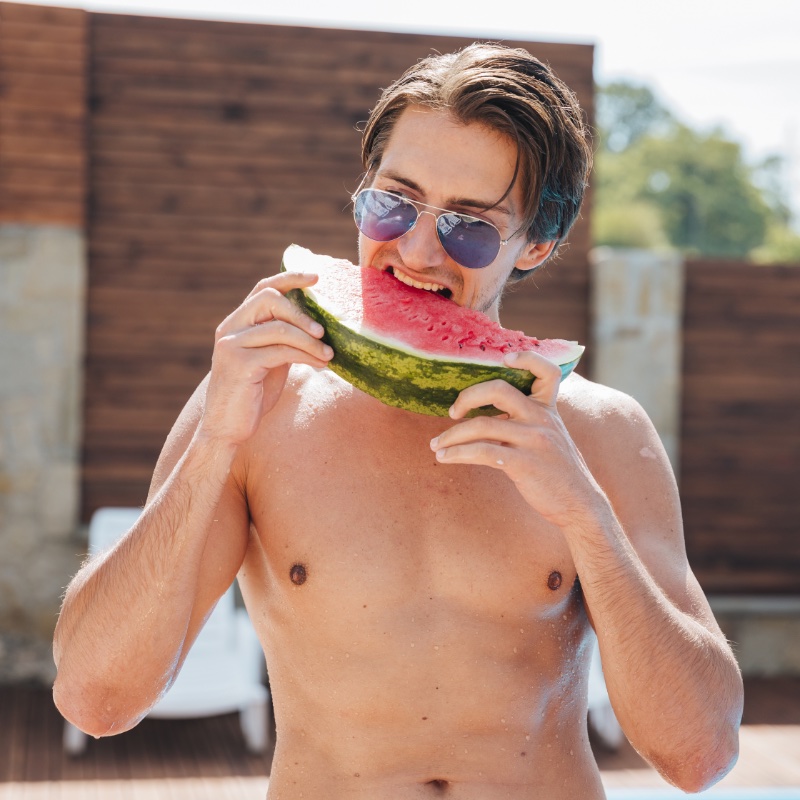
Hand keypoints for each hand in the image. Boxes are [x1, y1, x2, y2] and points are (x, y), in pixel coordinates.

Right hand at [198, 272, 332, 445]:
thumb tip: (318, 325)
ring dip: (310, 340)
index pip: (263, 288)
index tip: (316, 277)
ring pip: (280, 328)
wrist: (227, 429)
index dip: (289, 278)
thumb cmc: (251, 394)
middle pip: (269, 299)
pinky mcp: (240, 364)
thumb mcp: (270, 360)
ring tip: (329, 353)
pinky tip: (320, 364)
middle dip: (302, 312)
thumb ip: (283, 339)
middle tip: (324, 330)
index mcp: (236, 323)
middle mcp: (230, 328)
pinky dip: (306, 356)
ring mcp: (232, 345)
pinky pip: (281, 351)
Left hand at [429, 351, 598, 526]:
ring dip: (451, 435)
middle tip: (452, 412)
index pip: (547, 372)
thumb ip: (527, 421)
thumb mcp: (550, 436)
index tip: (503, 358)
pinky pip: (482, 452)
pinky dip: (457, 453)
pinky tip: (445, 458)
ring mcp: (534, 440)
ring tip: (436, 445)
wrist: (580, 504)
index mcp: (549, 409)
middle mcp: (542, 419)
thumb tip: (486, 415)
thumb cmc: (557, 470)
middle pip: (499, 390)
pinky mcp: (524, 463)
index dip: (527, 358)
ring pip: (482, 425)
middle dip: (467, 397)